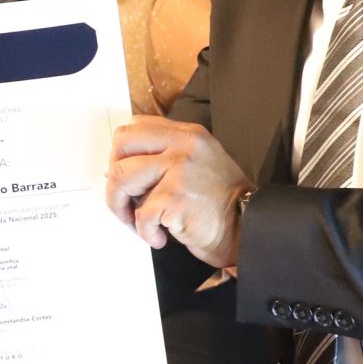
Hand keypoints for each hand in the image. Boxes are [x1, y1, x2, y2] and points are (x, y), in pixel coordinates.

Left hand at [105, 116, 251, 265]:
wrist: (248, 229)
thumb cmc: (220, 203)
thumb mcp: (198, 164)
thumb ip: (164, 157)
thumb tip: (117, 170)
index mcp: (188, 134)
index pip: (136, 127)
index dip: (121, 153)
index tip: (125, 175)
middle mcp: (184, 145)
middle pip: (122, 144)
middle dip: (114, 176)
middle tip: (124, 198)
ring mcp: (180, 170)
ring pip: (122, 178)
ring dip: (121, 207)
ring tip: (137, 222)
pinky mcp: (176, 197)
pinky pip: (141, 214)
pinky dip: (145, 232)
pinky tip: (159, 237)